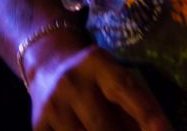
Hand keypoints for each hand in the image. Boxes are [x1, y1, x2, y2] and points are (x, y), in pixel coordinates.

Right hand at [29, 42, 170, 130]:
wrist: (47, 63)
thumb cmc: (94, 76)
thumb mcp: (113, 76)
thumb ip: (133, 105)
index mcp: (98, 64)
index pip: (126, 91)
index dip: (148, 115)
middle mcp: (72, 82)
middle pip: (103, 126)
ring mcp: (52, 105)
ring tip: (113, 130)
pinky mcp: (38, 125)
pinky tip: (86, 130)